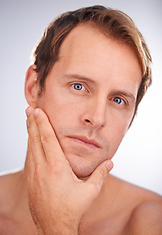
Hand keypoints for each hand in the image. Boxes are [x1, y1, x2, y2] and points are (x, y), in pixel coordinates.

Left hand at [26, 106, 112, 234]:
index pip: (48, 140)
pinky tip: (30, 142)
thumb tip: (110, 163)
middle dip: (32, 123)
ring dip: (29, 133)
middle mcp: (43, 169)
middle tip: (29, 109)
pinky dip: (29, 147)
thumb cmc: (73, 210)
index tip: (38, 111)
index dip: (42, 124)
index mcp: (57, 168)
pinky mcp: (31, 181)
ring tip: (28, 120)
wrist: (54, 228)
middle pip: (35, 140)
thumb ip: (100, 175)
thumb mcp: (90, 192)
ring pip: (30, 149)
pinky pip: (29, 159)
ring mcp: (34, 175)